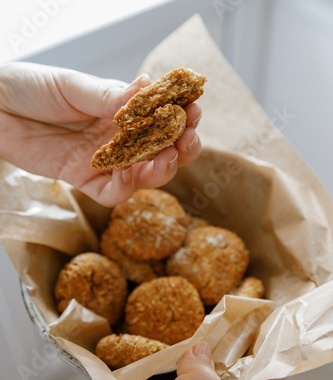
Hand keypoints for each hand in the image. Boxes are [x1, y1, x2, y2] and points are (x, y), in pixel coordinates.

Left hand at [0, 62, 201, 206]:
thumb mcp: (74, 86)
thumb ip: (109, 96)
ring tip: (167, 158)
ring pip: (143, 174)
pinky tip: (131, 174)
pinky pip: (112, 192)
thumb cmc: (33, 88)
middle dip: (180, 147)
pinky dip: (126, 187)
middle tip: (187, 140)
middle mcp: (118, 137)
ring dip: (160, 169)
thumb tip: (148, 86)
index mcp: (120, 110)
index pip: (160, 118)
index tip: (193, 112)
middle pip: (160, 150)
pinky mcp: (85, 180)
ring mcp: (103, 161)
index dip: (180, 117)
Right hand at [6, 342, 281, 379]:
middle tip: (243, 313)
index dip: (273, 361)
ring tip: (216, 315)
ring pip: (209, 371)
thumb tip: (205, 349)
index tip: (274, 327)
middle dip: (245, 348)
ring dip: (215, 347)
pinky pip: (182, 369)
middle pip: (237, 378)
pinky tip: (179, 332)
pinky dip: (187, 350)